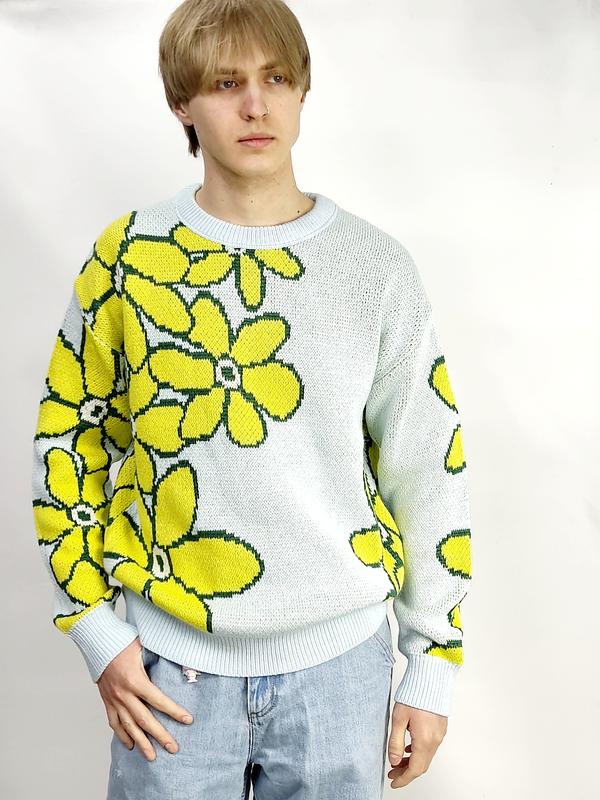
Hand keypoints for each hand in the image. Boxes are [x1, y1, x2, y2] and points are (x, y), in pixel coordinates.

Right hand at [97, 637, 194, 761]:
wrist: (97, 642)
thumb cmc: (122, 641)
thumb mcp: (144, 646)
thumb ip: (159, 657)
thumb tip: (180, 662)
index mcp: (135, 679)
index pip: (158, 700)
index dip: (173, 711)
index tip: (187, 720)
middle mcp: (123, 693)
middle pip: (144, 720)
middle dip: (160, 735)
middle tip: (173, 748)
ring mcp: (113, 700)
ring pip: (128, 726)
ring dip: (141, 743)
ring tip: (152, 756)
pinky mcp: (106, 701)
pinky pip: (114, 723)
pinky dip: (122, 736)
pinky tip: (130, 745)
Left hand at [386, 702, 447, 787]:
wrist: (431, 677)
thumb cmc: (415, 694)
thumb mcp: (398, 718)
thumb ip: (395, 741)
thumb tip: (394, 760)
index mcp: (425, 740)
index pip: (415, 769)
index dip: (403, 779)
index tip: (394, 782)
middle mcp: (435, 740)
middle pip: (422, 765)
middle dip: (406, 772)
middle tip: (392, 773)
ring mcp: (440, 734)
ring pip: (426, 756)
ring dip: (413, 762)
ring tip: (397, 761)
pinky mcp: (440, 728)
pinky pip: (430, 747)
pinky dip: (419, 752)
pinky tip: (409, 748)